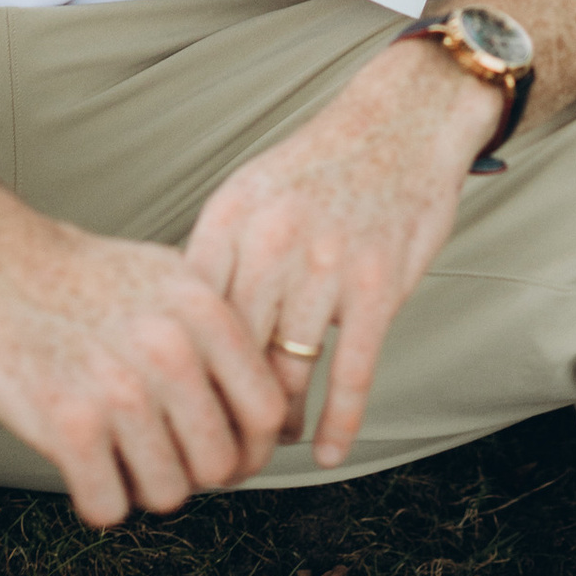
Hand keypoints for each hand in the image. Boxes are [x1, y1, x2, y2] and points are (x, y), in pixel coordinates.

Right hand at [0, 199, 289, 525]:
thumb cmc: (80, 274)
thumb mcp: (168, 278)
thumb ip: (218, 332)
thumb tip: (265, 406)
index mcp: (204, 312)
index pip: (267, 412)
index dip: (252, 446)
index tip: (227, 453)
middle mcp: (172, 350)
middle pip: (221, 464)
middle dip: (195, 474)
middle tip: (163, 459)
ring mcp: (121, 389)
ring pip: (169, 494)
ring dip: (144, 488)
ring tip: (119, 457)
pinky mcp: (67, 424)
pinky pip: (109, 506)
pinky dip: (97, 499)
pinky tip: (83, 467)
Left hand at [185, 42, 502, 467]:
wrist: (402, 121)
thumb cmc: (320, 168)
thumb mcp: (251, 192)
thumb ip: (215, 256)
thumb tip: (176, 335)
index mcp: (228, 219)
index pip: (186, 320)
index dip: (178, 377)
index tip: (174, 417)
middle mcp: (269, 242)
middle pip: (230, 356)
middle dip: (221, 413)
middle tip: (218, 452)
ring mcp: (325, 264)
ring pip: (286, 372)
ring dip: (277, 424)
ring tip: (270, 447)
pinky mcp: (377, 285)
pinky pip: (351, 372)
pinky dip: (339, 422)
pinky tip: (329, 453)